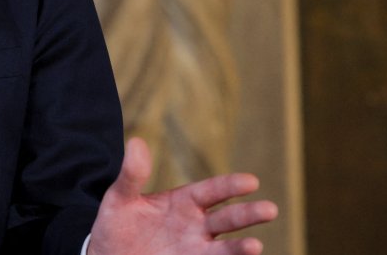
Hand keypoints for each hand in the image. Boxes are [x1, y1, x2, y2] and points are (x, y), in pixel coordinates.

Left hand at [87, 138, 278, 254]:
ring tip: (255, 246)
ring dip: (241, 248)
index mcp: (184, 201)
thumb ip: (131, 175)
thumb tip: (136, 142)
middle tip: (270, 209)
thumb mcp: (120, 198)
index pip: (212, 191)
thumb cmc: (116, 225)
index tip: (251, 181)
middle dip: (248, 214)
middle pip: (227, 219)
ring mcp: (195, 249)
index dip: (230, 186)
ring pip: (225, 248)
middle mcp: (196, 226)